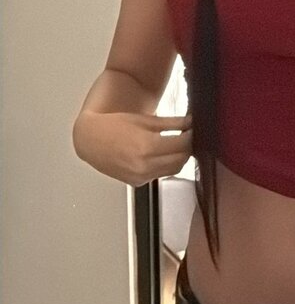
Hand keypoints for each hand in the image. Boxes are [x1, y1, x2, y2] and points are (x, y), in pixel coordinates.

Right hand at [73, 110, 192, 186]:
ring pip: (172, 170)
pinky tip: (162, 154)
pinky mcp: (137, 183)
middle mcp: (144, 166)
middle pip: (181, 160)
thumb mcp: (145, 120)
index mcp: (147, 147)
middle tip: (189, 136)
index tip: (195, 128)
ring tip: (177, 143)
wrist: (91, 140)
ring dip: (179, 158)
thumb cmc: (114, 126)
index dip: (192, 136)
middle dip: (188, 148)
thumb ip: (171, 123)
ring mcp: (140, 177)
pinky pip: (159, 175)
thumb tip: (191, 122)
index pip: (183, 145)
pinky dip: (165, 165)